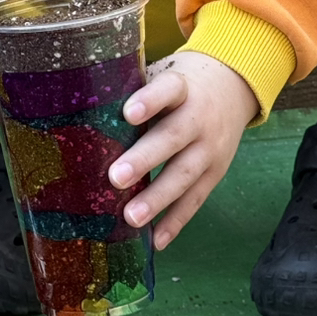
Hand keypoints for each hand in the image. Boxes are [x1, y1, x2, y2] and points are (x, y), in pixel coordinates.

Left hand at [107, 50, 258, 249]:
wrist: (232, 88)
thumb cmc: (181, 85)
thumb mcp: (164, 75)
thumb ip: (135, 90)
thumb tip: (84, 112)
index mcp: (182, 87)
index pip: (168, 89)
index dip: (150, 100)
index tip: (127, 113)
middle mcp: (199, 118)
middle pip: (173, 138)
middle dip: (145, 159)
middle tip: (116, 177)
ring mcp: (210, 148)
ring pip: (184, 174)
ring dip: (158, 198)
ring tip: (131, 217)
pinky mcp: (215, 173)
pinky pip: (195, 200)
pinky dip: (176, 221)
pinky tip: (157, 240)